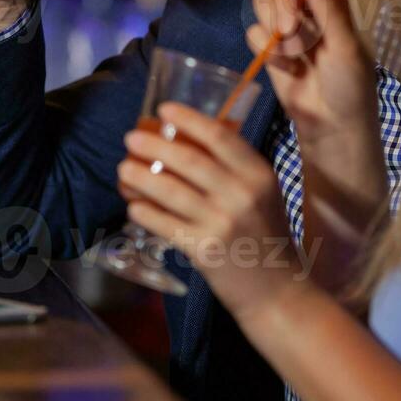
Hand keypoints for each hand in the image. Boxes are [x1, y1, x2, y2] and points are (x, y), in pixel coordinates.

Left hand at [117, 103, 310, 322]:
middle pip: (189, 160)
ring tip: (123, 168)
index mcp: (259, 174)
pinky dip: (145, 213)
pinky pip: (165, 225)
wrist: (277, 290)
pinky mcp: (204, 250)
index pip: (221, 136)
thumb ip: (234, 169)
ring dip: (140, 177)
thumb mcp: (263, 193)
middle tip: (130, 138)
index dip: (189, 119)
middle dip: (154, 145)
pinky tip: (132, 205)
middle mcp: (242, 195)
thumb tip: (187, 139)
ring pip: (171, 191)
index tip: (164, 109)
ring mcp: (222, 223)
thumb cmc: (266, 234)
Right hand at [247, 0, 378, 150]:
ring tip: (295, 54)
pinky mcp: (271, 45)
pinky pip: (254, 30)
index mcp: (341, 0)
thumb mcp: (346, 48)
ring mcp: (291, 25)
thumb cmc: (351, 87)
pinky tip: (289, 69)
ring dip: (275, 29)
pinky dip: (267, 50)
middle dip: (283, 2)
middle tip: (291, 29)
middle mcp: (314, 7)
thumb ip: (330, 10)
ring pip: (264, 1)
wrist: (331, 125)